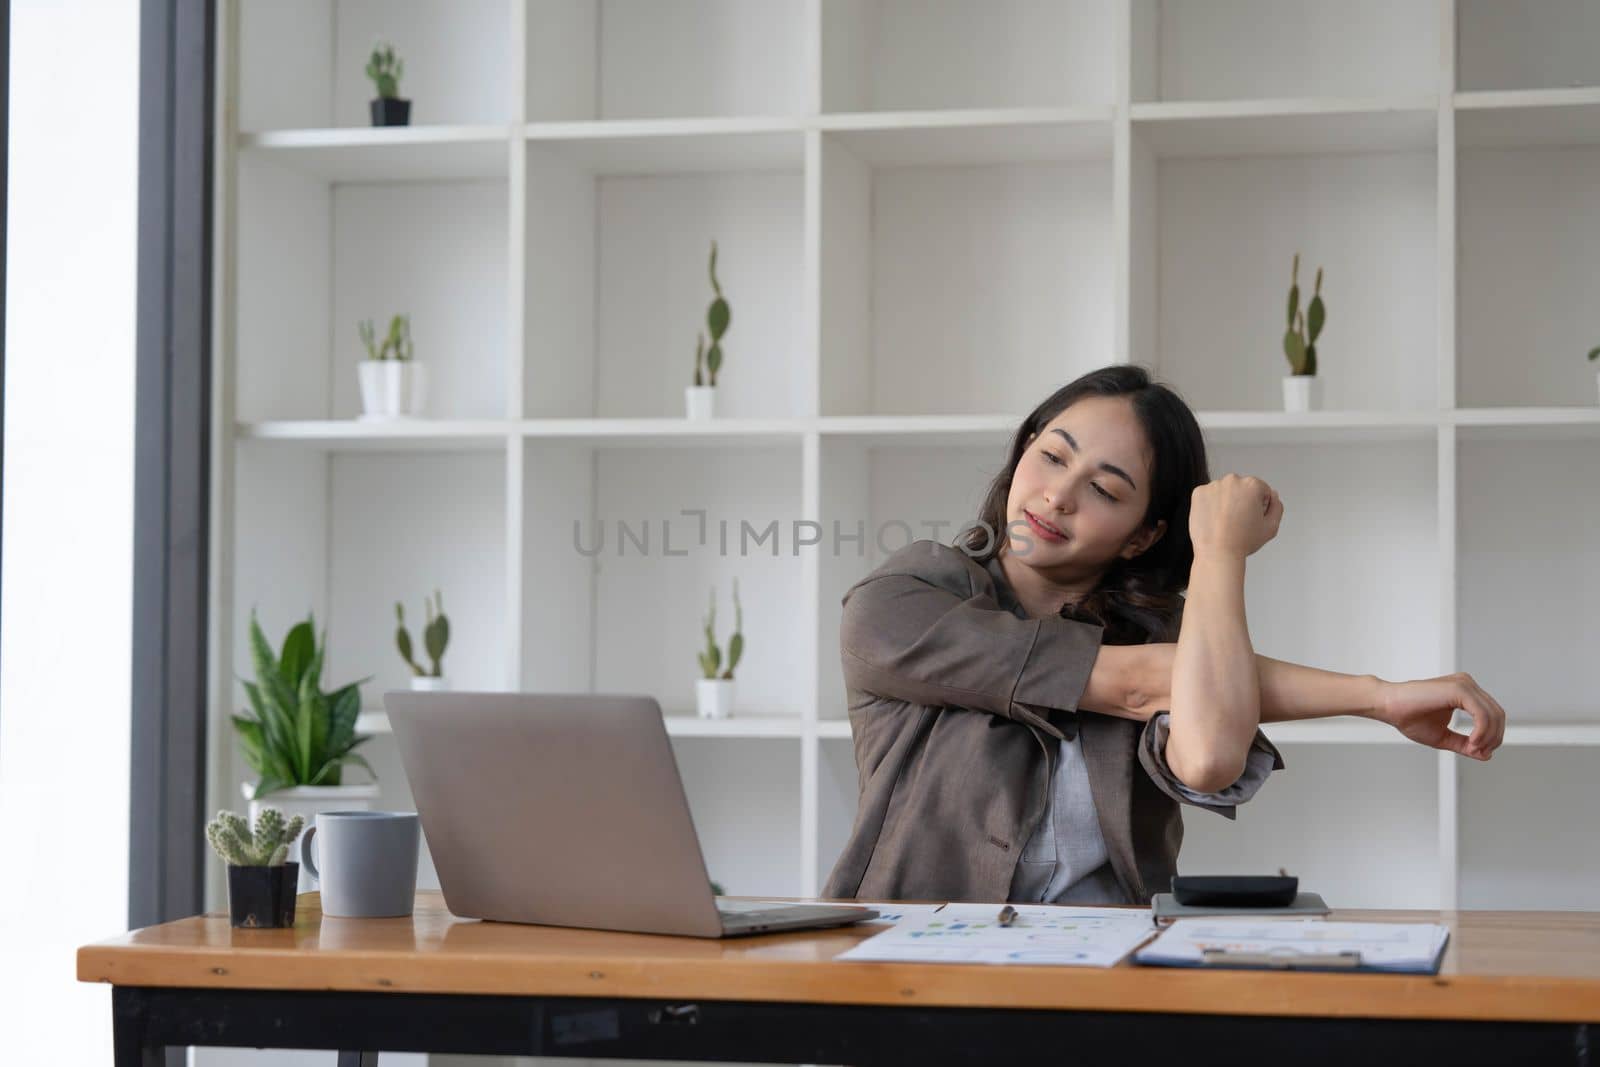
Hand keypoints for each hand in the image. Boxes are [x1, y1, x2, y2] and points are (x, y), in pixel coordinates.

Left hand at [1189, 474, 1282, 559]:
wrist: (1217, 552)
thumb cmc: (1243, 542)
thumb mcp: (1271, 526)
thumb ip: (1277, 507)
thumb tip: (1273, 495)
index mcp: (1252, 485)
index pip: (1261, 490)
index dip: (1259, 506)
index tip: (1252, 518)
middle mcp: (1232, 480)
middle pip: (1241, 488)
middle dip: (1242, 501)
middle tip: (1238, 521)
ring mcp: (1213, 485)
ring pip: (1223, 491)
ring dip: (1225, 502)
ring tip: (1225, 522)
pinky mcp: (1198, 493)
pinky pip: (1208, 496)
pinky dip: (1210, 505)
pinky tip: (1214, 519)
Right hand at [1373, 673, 1506, 759]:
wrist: (1387, 706)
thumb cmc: (1408, 717)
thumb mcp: (1442, 736)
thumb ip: (1464, 744)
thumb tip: (1486, 754)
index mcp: (1464, 692)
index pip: (1492, 714)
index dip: (1492, 736)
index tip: (1477, 752)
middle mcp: (1467, 684)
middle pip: (1497, 714)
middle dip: (1494, 737)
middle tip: (1479, 752)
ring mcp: (1464, 684)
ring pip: (1493, 714)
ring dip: (1489, 736)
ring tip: (1474, 748)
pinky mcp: (1459, 689)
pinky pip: (1482, 714)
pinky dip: (1482, 731)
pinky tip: (1473, 742)